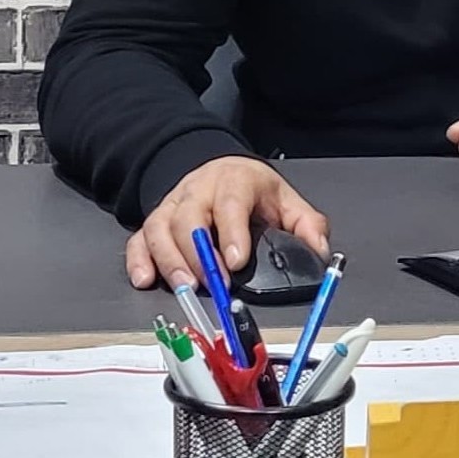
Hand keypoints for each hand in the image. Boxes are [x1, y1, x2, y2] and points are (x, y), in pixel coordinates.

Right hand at [126, 156, 330, 294]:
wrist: (220, 169)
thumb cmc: (251, 191)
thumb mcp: (286, 199)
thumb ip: (307, 225)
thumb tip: (320, 252)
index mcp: (234, 181)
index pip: (230, 203)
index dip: (231, 233)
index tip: (237, 261)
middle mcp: (198, 191)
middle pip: (188, 218)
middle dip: (198, 253)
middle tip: (213, 284)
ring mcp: (173, 206)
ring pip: (161, 229)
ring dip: (170, 261)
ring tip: (185, 288)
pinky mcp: (156, 222)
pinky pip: (140, 239)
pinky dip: (139, 260)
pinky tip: (146, 279)